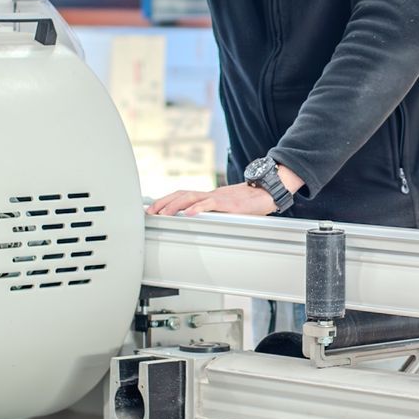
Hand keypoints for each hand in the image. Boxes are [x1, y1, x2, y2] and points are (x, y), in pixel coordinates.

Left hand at [149, 182, 281, 217]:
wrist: (267, 192)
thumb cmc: (250, 204)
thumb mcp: (228, 210)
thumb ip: (215, 215)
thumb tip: (202, 226)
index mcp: (208, 197)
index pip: (182, 196)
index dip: (165, 201)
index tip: (152, 209)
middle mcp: (210, 195)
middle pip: (181, 194)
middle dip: (163, 203)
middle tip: (150, 212)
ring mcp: (219, 198)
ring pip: (191, 197)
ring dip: (175, 205)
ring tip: (163, 213)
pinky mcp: (229, 202)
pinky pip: (211, 203)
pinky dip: (198, 208)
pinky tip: (189, 213)